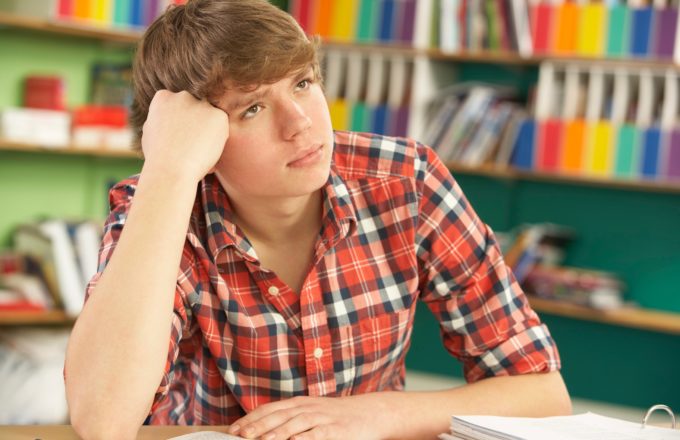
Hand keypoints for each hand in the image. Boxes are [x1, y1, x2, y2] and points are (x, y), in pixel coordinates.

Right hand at [141, 89, 228, 182]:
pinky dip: (219, 141)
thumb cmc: (158, 158)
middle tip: (190, 147)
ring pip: (210, 119)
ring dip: (208, 132)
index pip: (177, 105)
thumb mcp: (150, 133)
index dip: (179, 124)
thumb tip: (167, 120)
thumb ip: (161, 121)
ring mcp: (201, 104)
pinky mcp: (219, 116)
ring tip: (197, 152)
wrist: (170, 170)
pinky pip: (222, 129)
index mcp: (163, 97)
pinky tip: (206, 152)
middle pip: (195, 109)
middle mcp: (182, 95)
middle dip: (196, 125)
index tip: (177, 139)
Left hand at [229, 394, 397, 439]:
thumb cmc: (336, 416)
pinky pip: (318, 433)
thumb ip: (290, 418)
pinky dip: (306, 437)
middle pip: (278, 416)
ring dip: (277, 432)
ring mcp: (322, 418)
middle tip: (240, 436)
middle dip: (257, 426)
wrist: (370, 412)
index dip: (251, 418)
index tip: (233, 429)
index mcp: (299, 403)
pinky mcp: (336, 430)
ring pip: (296, 424)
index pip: (270, 409)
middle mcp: (308, 407)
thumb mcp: (311, 412)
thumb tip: (264, 431)